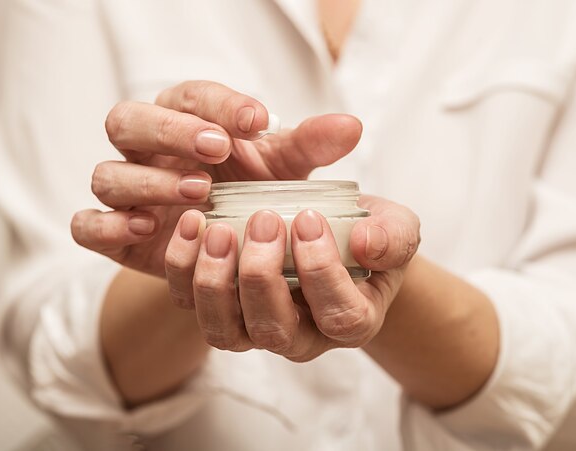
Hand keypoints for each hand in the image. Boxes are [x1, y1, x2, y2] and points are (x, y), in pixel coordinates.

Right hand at [71, 81, 361, 276]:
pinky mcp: (115, 233)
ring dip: (148, 182)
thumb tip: (352, 126)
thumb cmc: (253, 194)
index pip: (186, 95)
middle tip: (217, 150)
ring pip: (107, 174)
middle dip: (169, 132)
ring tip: (197, 194)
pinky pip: (85, 224)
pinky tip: (145, 229)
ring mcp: (128, 192)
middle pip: (126, 120)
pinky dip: (105, 225)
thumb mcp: (285, 170)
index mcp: (185, 122)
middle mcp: (147, 150)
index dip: (216, 103)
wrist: (234, 246)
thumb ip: (313, 146)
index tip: (257, 120)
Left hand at [167, 195, 419, 359]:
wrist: (326, 228)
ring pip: (224, 332)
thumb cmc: (364, 231)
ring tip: (218, 228)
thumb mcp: (392, 224)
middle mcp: (299, 336)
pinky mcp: (216, 307)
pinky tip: (192, 223)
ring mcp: (252, 326)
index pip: (340, 317)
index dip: (323, 273)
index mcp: (350, 320)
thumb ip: (392, 233)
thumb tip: (368, 242)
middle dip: (263, 278)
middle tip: (263, 220)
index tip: (309, 219)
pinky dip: (182, 266)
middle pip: (274, 332)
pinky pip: (188, 303)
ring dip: (216, 282)